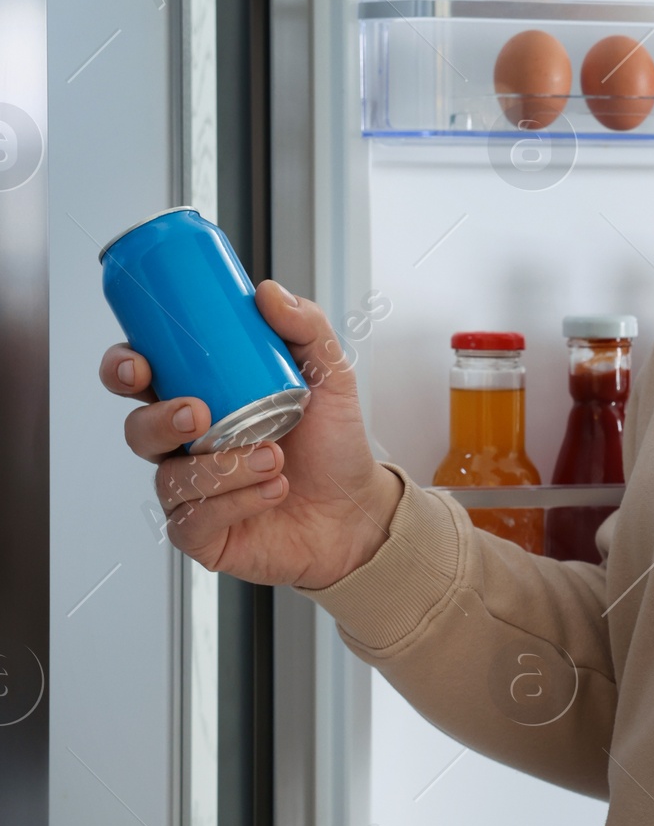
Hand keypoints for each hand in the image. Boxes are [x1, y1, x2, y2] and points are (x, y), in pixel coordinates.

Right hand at [101, 281, 401, 587]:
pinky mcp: (203, 533)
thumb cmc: (333, 446)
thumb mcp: (329, 376)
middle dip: (157, 420)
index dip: (123, 368)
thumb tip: (268, 293)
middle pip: (137, 429)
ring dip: (221, 466)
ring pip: (170, 477)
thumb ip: (306, 328)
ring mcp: (191, 491)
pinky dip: (236, 500)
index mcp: (200, 399)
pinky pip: (194, 519)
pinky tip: (272, 488)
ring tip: (273, 456)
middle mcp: (186, 446)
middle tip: (198, 414)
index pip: (140, 378)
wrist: (357, 510)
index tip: (139, 364)